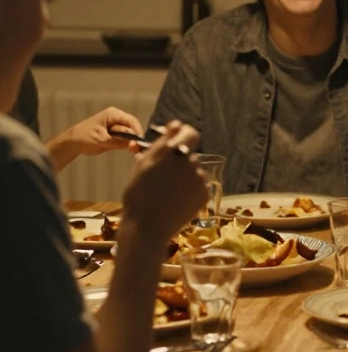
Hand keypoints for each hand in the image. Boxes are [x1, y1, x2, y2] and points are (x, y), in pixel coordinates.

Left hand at [47, 107, 142, 169]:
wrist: (73, 143)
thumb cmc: (84, 137)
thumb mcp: (101, 139)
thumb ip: (118, 142)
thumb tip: (134, 144)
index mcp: (113, 114)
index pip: (131, 121)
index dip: (138, 131)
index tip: (140, 142)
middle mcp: (117, 119)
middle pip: (132, 128)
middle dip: (134, 139)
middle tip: (134, 150)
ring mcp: (117, 127)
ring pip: (130, 135)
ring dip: (131, 143)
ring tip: (131, 151)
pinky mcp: (116, 136)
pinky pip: (126, 140)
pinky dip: (127, 146)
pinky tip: (128, 150)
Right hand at [119, 120, 206, 247]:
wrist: (147, 227)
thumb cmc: (138, 195)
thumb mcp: (142, 165)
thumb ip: (162, 142)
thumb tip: (176, 124)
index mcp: (173, 153)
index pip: (190, 133)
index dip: (184, 137)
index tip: (176, 144)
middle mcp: (190, 163)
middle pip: (189, 155)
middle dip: (179, 162)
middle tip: (162, 178)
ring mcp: (199, 179)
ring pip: (194, 171)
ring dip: (185, 177)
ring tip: (167, 192)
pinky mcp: (204, 193)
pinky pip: (199, 186)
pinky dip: (190, 190)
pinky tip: (176, 200)